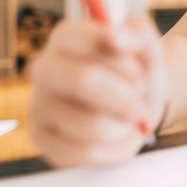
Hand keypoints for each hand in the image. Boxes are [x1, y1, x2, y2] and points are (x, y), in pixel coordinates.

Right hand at [29, 17, 166, 167]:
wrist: (139, 105)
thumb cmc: (139, 72)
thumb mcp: (148, 47)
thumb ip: (138, 33)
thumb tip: (116, 36)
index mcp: (65, 38)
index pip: (88, 42)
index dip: (124, 61)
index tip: (140, 70)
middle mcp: (43, 69)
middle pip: (83, 80)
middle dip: (125, 96)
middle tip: (141, 99)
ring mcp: (38, 105)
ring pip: (90, 124)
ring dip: (125, 124)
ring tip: (128, 117)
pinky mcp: (42, 139)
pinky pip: (84, 152)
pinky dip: (113, 147)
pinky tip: (115, 134)